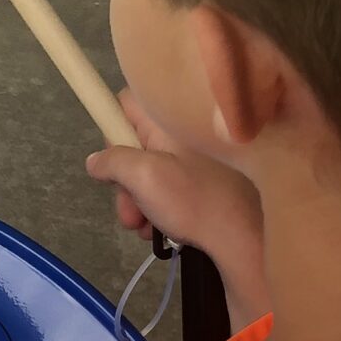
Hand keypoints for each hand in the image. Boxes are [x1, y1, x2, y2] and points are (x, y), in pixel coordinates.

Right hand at [87, 93, 267, 319]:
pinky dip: (160, 207)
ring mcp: (196, 157)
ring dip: (139, 202)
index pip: (126, 104)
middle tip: (129, 213)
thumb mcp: (143, 178)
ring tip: (146, 227)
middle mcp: (183, 132)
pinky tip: (163, 229)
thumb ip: (112, 162)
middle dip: (125, 182)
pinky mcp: (205, 180)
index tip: (115, 162)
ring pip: (150, 172)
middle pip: (135, 145)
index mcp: (171, 118)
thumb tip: (95, 161)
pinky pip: (170, 186)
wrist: (244, 236)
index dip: (113, 130)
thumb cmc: (194, 199)